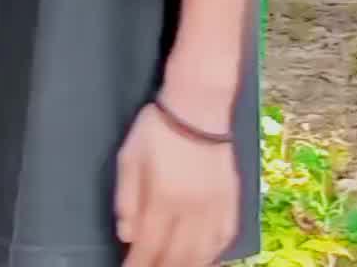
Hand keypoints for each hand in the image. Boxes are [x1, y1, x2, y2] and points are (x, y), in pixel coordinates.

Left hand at [115, 104, 239, 266]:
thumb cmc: (158, 128)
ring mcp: (214, 208)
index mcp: (162, 199)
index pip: (148, 248)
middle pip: (176, 258)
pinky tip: (203, 258)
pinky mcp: (231, 201)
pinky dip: (213, 255)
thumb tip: (126, 235)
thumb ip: (126, 197)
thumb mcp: (129, 156)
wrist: (199, 105)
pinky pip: (224, 239)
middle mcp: (191, 210)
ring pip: (202, 255)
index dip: (137, 266)